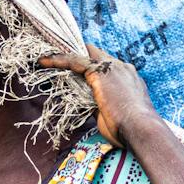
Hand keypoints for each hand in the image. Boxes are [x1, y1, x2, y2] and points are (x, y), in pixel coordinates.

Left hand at [39, 45, 161, 148]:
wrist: (140, 128)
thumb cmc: (130, 129)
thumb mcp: (114, 115)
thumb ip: (99, 105)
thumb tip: (86, 105)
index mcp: (128, 78)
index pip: (107, 64)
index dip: (92, 66)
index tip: (78, 70)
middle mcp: (121, 68)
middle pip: (96, 54)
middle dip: (80, 56)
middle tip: (59, 61)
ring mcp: (111, 67)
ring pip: (83, 54)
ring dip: (66, 56)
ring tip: (46, 58)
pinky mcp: (98, 71)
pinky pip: (73, 61)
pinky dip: (58, 60)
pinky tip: (43, 61)